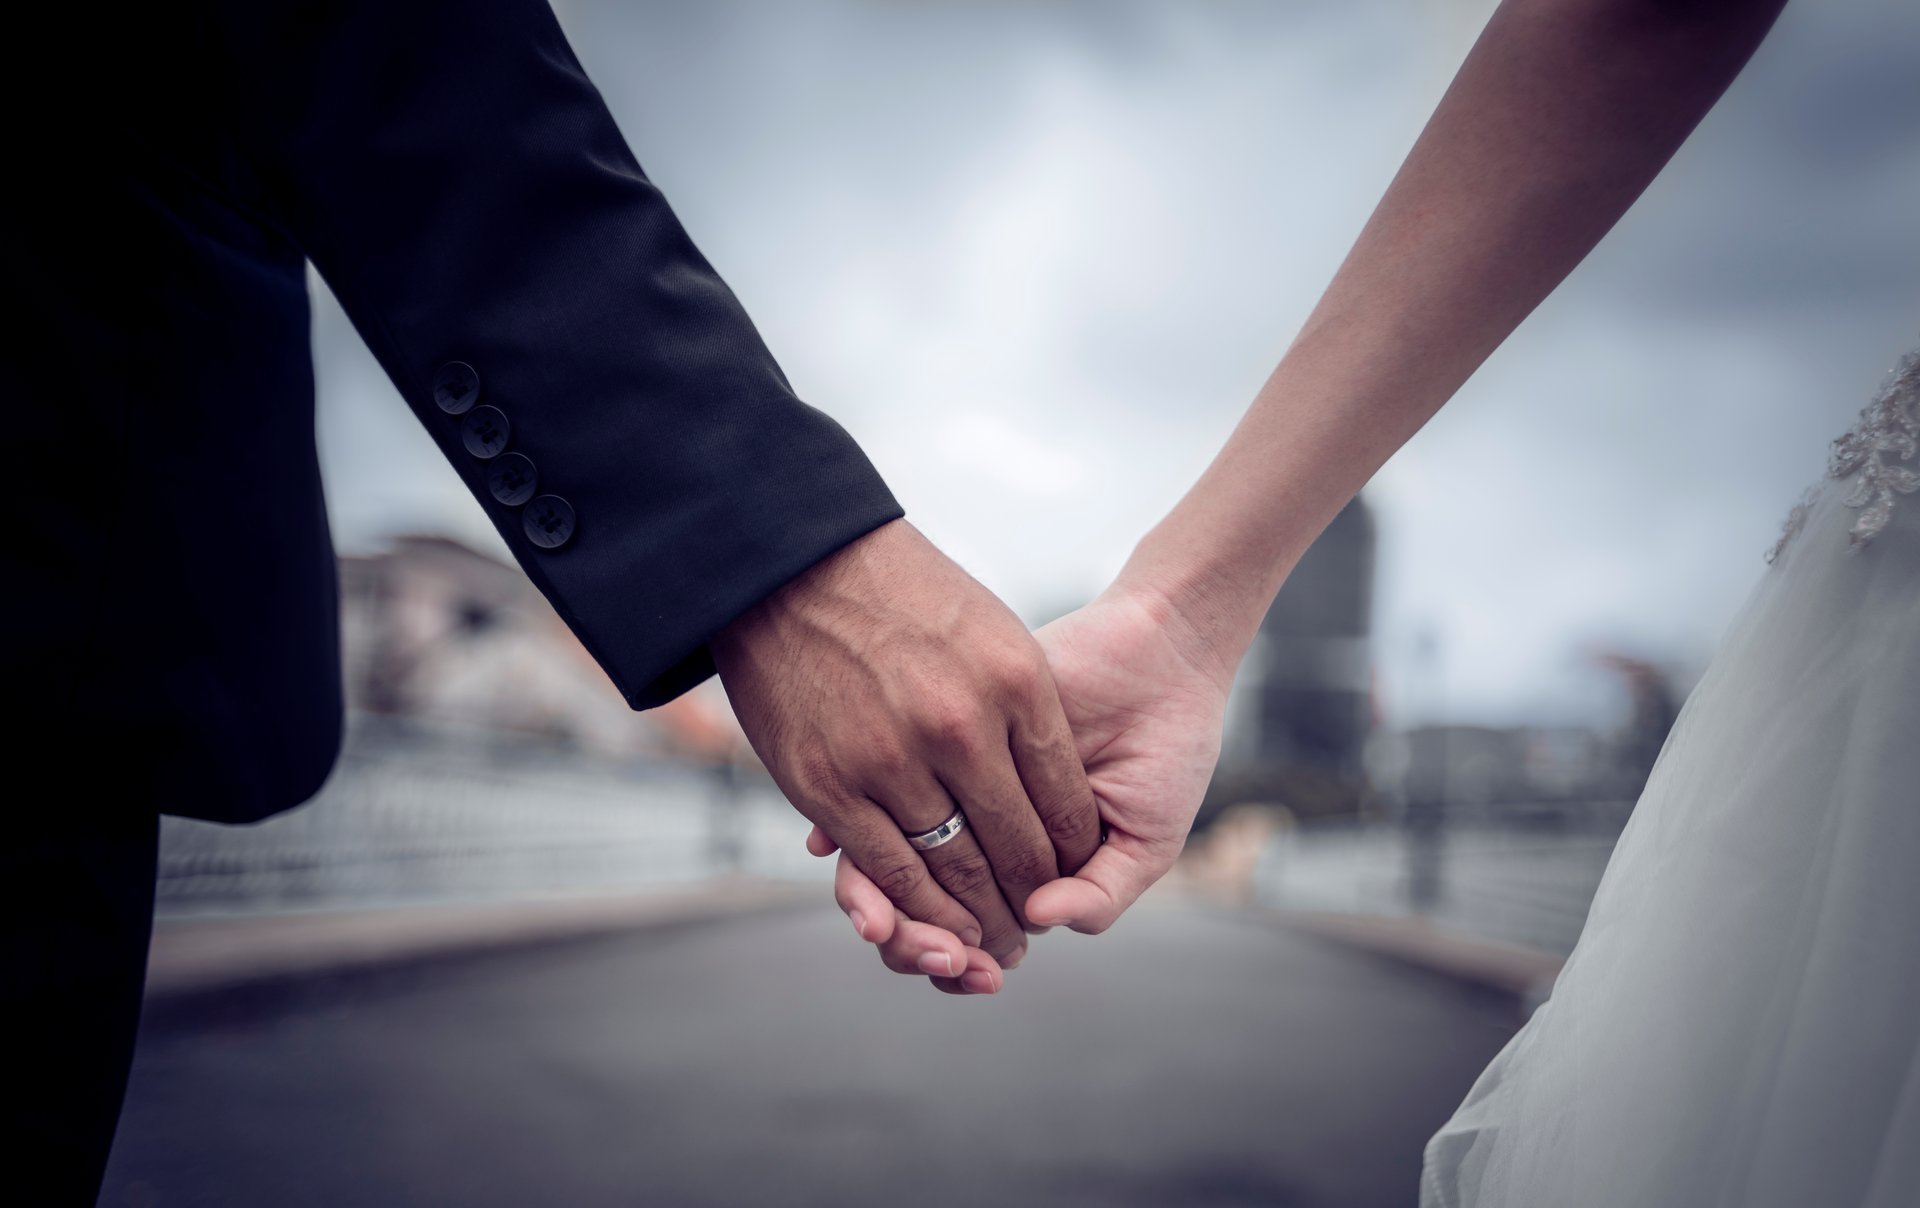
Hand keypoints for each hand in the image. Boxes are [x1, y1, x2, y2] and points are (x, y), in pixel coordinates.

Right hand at [712, 519, 1100, 966]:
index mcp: (1016, 683)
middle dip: (1031, 899)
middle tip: (1034, 934)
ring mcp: (891, 756)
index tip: (1070, 875)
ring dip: (978, 920)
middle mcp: (959, 724)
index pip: (1064, 801)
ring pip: (954, 870)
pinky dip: (917, 907)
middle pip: (1017, 845)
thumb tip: (1053, 783)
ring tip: (993, 948)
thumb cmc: (905, 594)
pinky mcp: (828, 784)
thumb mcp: (995, 632)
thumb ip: (1029, 708)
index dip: (1072, 851)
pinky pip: (889, 869)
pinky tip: (935, 927)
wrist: (797, 563)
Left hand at [822, 583, 1230, 987]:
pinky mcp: (935, 740)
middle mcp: (974, 837)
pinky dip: (851, 826)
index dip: (956, 966)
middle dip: (912, 945)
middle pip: (911, 911)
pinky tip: (844, 847)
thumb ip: (1099, 893)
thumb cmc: (1165, 754)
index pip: (964, 939)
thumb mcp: (1145, 841)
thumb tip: (1036, 917)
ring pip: (883, 859)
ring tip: (890, 921)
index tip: (974, 974)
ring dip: (881, 902)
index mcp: (1019, 876)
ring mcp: (950, 790)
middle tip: (938, 956)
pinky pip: (873, 788)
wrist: (1161, 659)